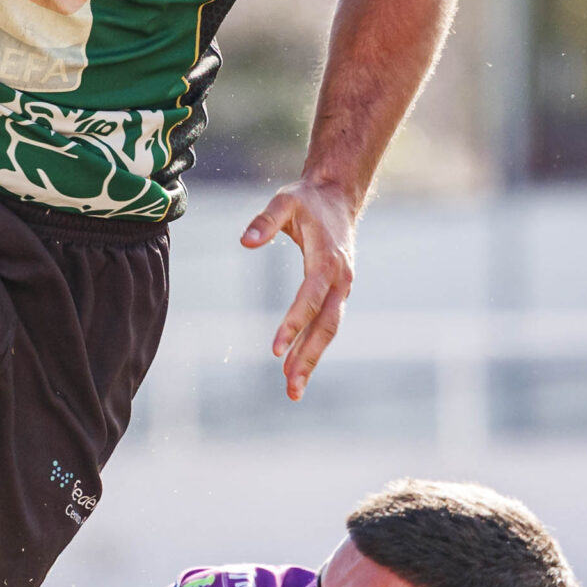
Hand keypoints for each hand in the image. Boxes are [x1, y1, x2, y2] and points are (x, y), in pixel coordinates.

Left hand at [241, 178, 358, 399]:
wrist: (338, 196)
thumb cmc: (307, 200)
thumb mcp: (284, 202)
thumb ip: (265, 221)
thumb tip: (244, 241)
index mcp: (327, 259)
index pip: (310, 297)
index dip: (294, 323)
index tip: (276, 350)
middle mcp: (341, 278)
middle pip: (326, 324)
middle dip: (309, 356)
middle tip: (289, 386)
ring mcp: (343, 287)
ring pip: (329, 329)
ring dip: (312, 359)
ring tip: (292, 390)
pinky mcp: (338, 292)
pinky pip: (328, 323)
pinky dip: (315, 347)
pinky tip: (299, 368)